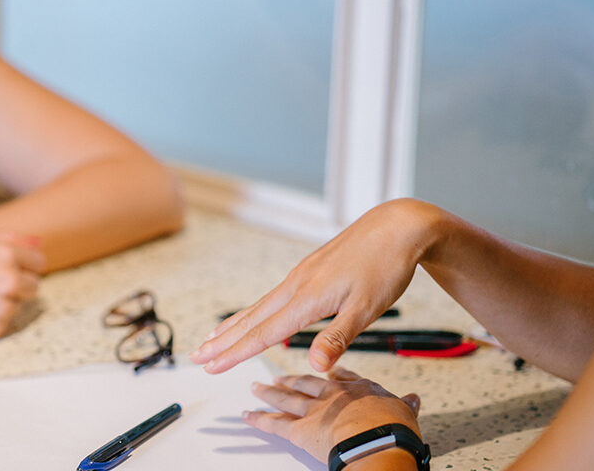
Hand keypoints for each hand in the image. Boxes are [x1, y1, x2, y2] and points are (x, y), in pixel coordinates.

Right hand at [0, 237, 43, 340]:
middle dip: (18, 284)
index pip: (38, 262)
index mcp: (5, 253)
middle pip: (33, 285)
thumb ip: (8, 240)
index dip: (24, 264)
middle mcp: (9, 280)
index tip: (11, 267)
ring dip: (4, 301)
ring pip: (19, 305)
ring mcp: (2, 307)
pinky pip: (4, 322)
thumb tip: (38, 243)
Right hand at [190, 199, 444, 372]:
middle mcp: (296, 285)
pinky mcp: (309, 271)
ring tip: (212, 338)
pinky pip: (272, 296)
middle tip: (196, 356)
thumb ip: (337, 338)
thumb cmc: (386, 266)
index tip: (211, 366)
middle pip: (251, 318)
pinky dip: (255, 311)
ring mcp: (301, 276)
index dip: (235, 353)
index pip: (263, 332)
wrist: (397, 227)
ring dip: (233, 325)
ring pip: (259, 306)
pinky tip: (255, 316)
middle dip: (222, 340)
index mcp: (307, 298)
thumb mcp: (367, 308)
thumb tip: (314, 367)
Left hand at [243, 367, 420, 462]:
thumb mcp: (405, 411)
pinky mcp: (300, 430)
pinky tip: (247, 415)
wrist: (378, 443)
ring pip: (286, 398)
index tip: (324, 369)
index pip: (341, 377)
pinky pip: (274, 424)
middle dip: (292, 380)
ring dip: (269, 393)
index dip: (331, 373)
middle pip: (307, 383)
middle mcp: (332, 395)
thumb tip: (414, 399)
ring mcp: (314, 411)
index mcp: (358, 388)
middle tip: (279, 376)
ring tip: (256, 388)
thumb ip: (405, 404)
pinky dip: (258, 420)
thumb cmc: (393, 429)